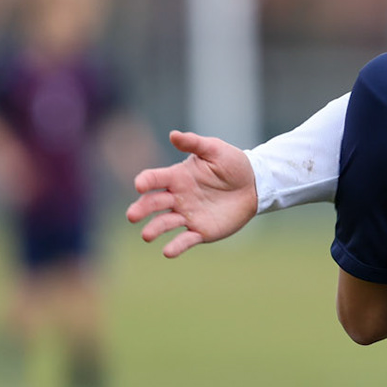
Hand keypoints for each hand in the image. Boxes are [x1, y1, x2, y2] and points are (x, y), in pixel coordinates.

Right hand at [125, 130, 257, 257]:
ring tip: (147, 235)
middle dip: (141, 209)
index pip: (154, 179)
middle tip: (132, 216)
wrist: (254, 185)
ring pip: (164, 223)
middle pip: (153, 204)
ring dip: (154, 229)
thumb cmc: (232, 164)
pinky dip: (175, 246)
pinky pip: (185, 240)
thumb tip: (173, 134)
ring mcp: (187, 216)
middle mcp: (177, 197)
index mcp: (177, 177)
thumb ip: (194, 143)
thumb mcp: (215, 149)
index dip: (145, 181)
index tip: (139, 185)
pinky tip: (168, 251)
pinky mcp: (200, 231)